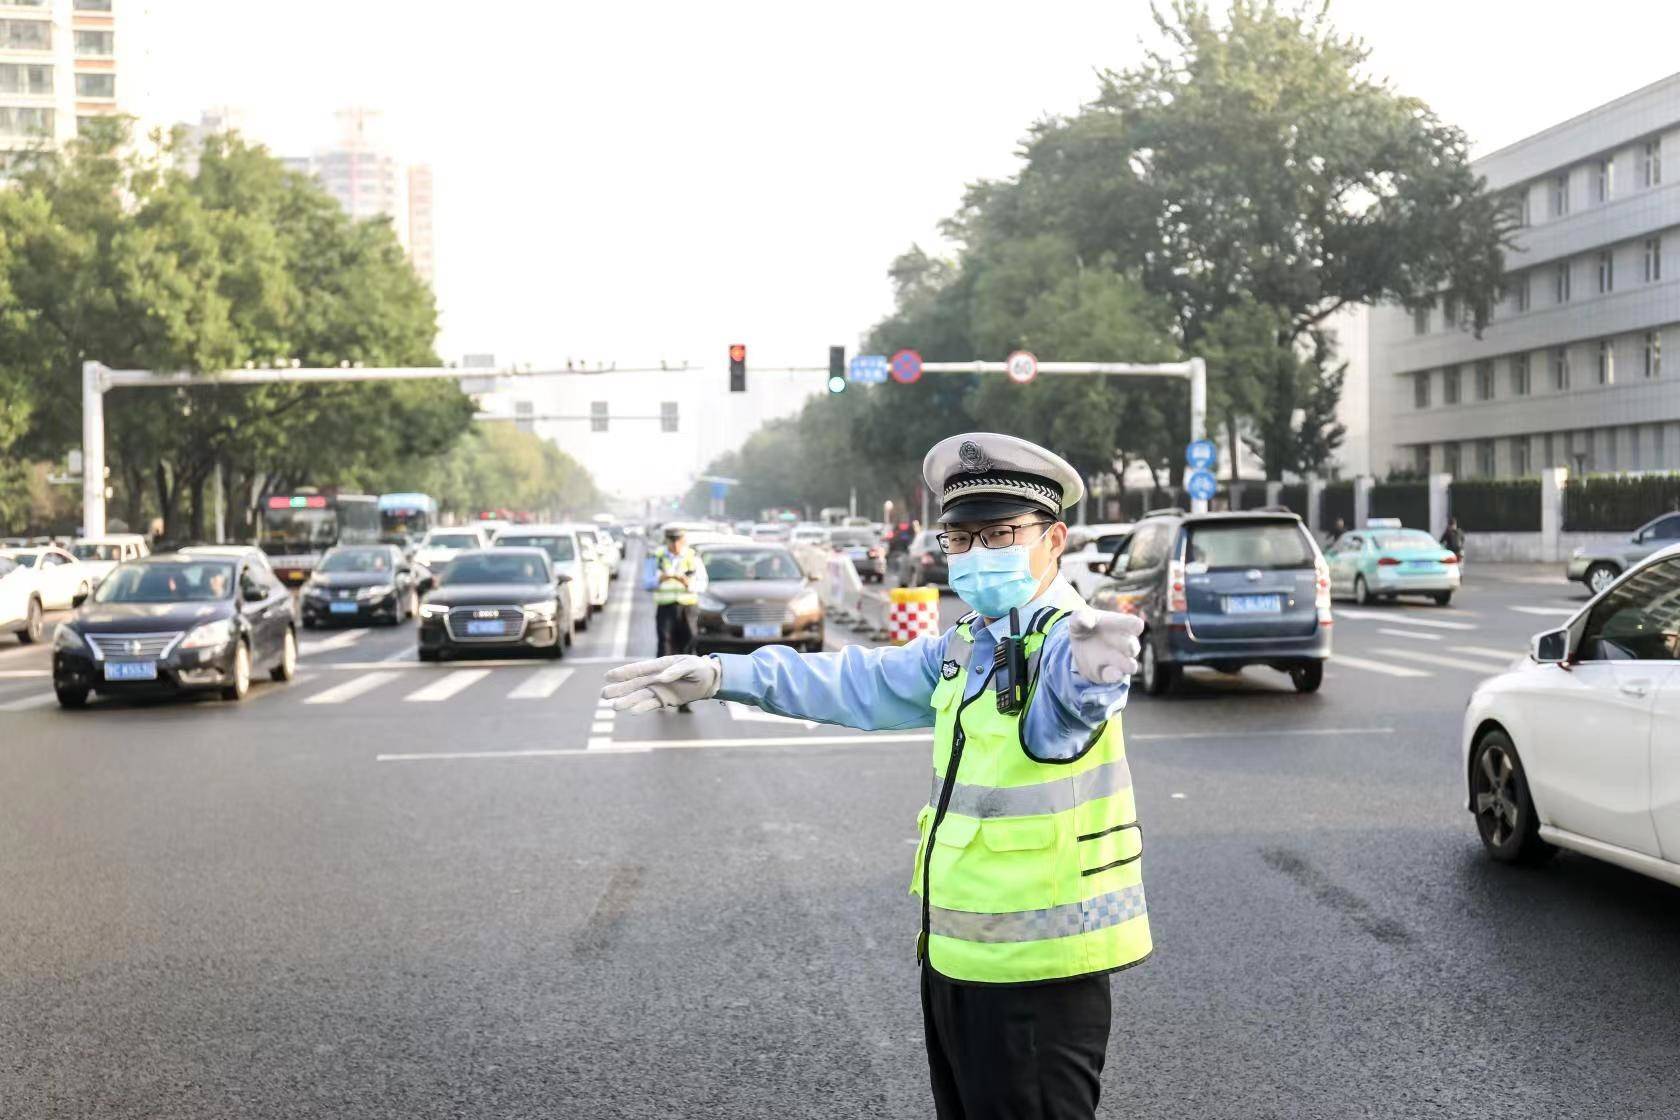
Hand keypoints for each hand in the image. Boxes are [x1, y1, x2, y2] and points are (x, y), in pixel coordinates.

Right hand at [601, 655, 720, 712]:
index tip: (608, 676)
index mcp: (659, 665)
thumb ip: (676, 670)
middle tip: (603, 694)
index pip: (639, 669)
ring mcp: (658, 690)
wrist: (709, 680)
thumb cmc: (698, 668)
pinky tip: (632, 712)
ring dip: (627, 701)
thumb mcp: (690, 666)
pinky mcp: (664, 700)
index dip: (623, 672)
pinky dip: (642, 708)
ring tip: (614, 707)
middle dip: (619, 689)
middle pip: (634, 684)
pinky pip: (651, 705)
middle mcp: (655, 678)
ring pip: (639, 696)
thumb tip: (662, 677)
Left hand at [1067, 609, 1143, 684]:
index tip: (1127, 624)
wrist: (1079, 645)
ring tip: (1112, 657)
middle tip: (1107, 638)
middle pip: (1133, 647)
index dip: (1132, 624)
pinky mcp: (1110, 673)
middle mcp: (1126, 644)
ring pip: (1130, 665)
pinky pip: (1117, 677)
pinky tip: (1107, 671)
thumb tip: (1084, 621)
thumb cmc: (1085, 626)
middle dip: (1124, 645)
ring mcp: (1120, 660)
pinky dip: (1114, 675)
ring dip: (1124, 664)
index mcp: (1123, 626)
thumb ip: (1081, 617)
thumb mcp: (1079, 618)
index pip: (1135, 624)